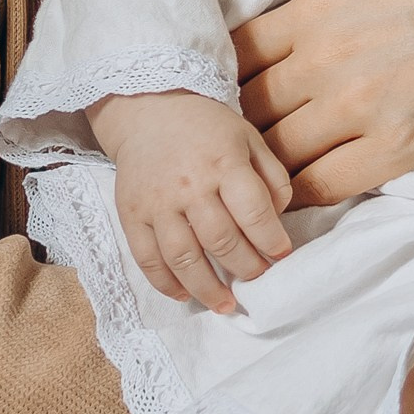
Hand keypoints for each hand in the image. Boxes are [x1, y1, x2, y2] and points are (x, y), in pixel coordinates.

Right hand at [90, 89, 291, 313]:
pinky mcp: (131, 214)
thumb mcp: (249, 139)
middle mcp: (189, 186)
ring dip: (207, 288)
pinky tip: (185, 294)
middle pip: (221, 241)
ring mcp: (157, 203)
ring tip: (226, 304)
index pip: (254, 213)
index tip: (282, 256)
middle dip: (246, 268)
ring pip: (184, 258)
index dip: (272, 241)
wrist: (149, 109)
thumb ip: (271, 178)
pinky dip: (166, 283)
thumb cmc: (207, 128)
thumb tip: (277, 220)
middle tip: (258, 279)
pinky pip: (147, 258)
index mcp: (224, 163)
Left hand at [234, 0, 413, 205]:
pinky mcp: (402, 150)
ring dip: (257, 168)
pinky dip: (297, 197)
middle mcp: (329, 65)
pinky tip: (291, 198)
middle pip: (244, 114)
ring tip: (251, 177)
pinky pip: (323, 189)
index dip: (216, 77)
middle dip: (230, 130)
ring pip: (274, 158)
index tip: (220, 89)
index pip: (232, 56)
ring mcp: (363, 112)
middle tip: (228, 143)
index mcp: (320, 10)